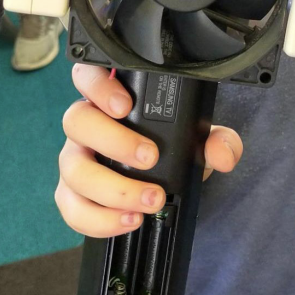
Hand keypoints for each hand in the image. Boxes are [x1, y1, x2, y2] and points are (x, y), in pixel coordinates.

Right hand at [55, 63, 242, 237]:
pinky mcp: (72, 193)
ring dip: (112, 188)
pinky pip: (72, 208)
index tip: (124, 105)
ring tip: (150, 198)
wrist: (164, 183)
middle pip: (76, 121)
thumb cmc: (171, 147)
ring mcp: (75, 157)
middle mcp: (86, 123)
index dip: (98, 86)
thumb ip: (218, 139)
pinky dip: (99, 219)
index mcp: (109, 97)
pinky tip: (130, 219)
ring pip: (73, 168)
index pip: (87, 75)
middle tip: (149, 157)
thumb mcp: (200, 138)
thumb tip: (222, 153)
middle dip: (113, 141)